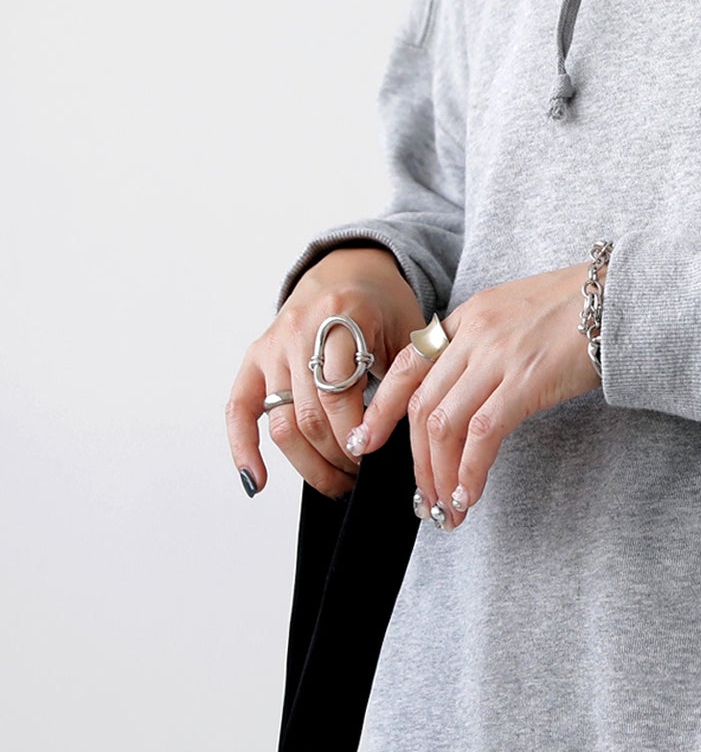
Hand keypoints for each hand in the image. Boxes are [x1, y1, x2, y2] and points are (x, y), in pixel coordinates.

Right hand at [226, 247, 423, 498]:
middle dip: (337, 456)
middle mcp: (300, 329)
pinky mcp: (255, 359)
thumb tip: (407, 442)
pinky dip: (243, 448)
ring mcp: (273, 345)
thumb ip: (408, 378)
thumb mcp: (409, 331)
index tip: (373, 460)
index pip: (339, 395)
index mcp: (342, 315)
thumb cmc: (384, 305)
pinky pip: (239, 409)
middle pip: (308, 415)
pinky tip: (256, 481)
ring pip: (280, 422)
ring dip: (308, 463)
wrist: (348, 270)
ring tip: (337, 482)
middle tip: (360, 476)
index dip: (355, 437)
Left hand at [343, 259, 605, 527]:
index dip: (381, 407)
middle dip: (414, 459)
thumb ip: (489, 343)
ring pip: (444, 425)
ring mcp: (498, 357)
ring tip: (446, 506)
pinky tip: (469, 494)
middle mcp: (474, 334)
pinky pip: (482, 435)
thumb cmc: (584, 309)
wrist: (626, 295)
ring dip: (439, 473)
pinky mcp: (526, 381)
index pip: (408, 365)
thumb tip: (471, 387)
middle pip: (420, 405)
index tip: (365, 440)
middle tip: (421, 496)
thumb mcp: (520, 313)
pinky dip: (470, 471)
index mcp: (469, 316)